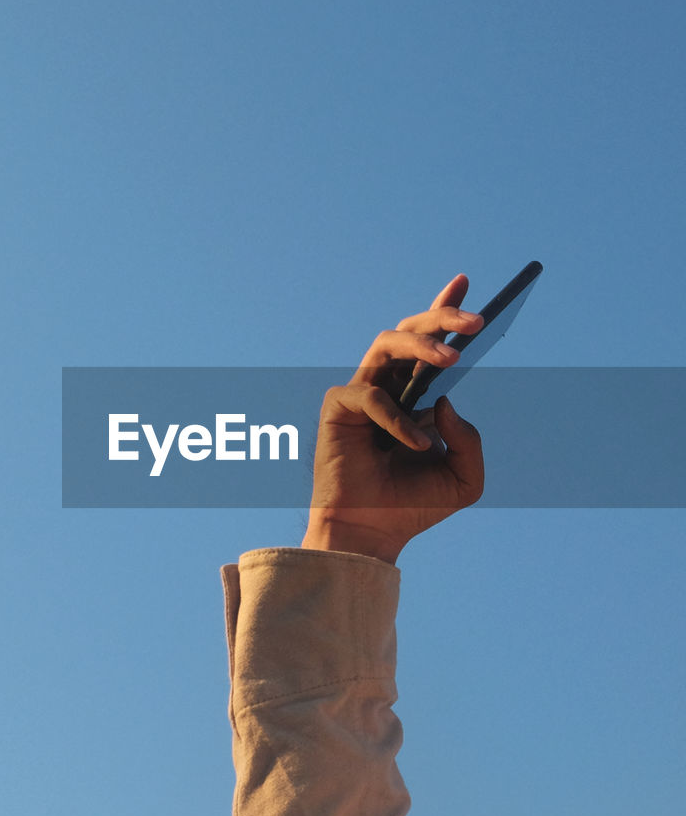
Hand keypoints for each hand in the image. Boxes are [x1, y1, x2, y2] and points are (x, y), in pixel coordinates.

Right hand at [301, 275, 485, 563]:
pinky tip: (413, 446)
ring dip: (423, 345)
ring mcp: (361, 394)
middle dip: (443, 317)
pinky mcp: (338, 408)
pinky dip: (397, 419)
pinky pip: (371, 396)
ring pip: (386, 343)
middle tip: (477, 321)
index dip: (444, 310)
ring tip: (453, 359)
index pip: (430, 343)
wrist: (371, 535)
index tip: (465, 281)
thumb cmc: (412, 506)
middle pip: (410, 332)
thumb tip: (446, 399)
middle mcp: (388, 387)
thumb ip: (469, 438)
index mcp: (416, 396)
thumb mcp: (465, 477)